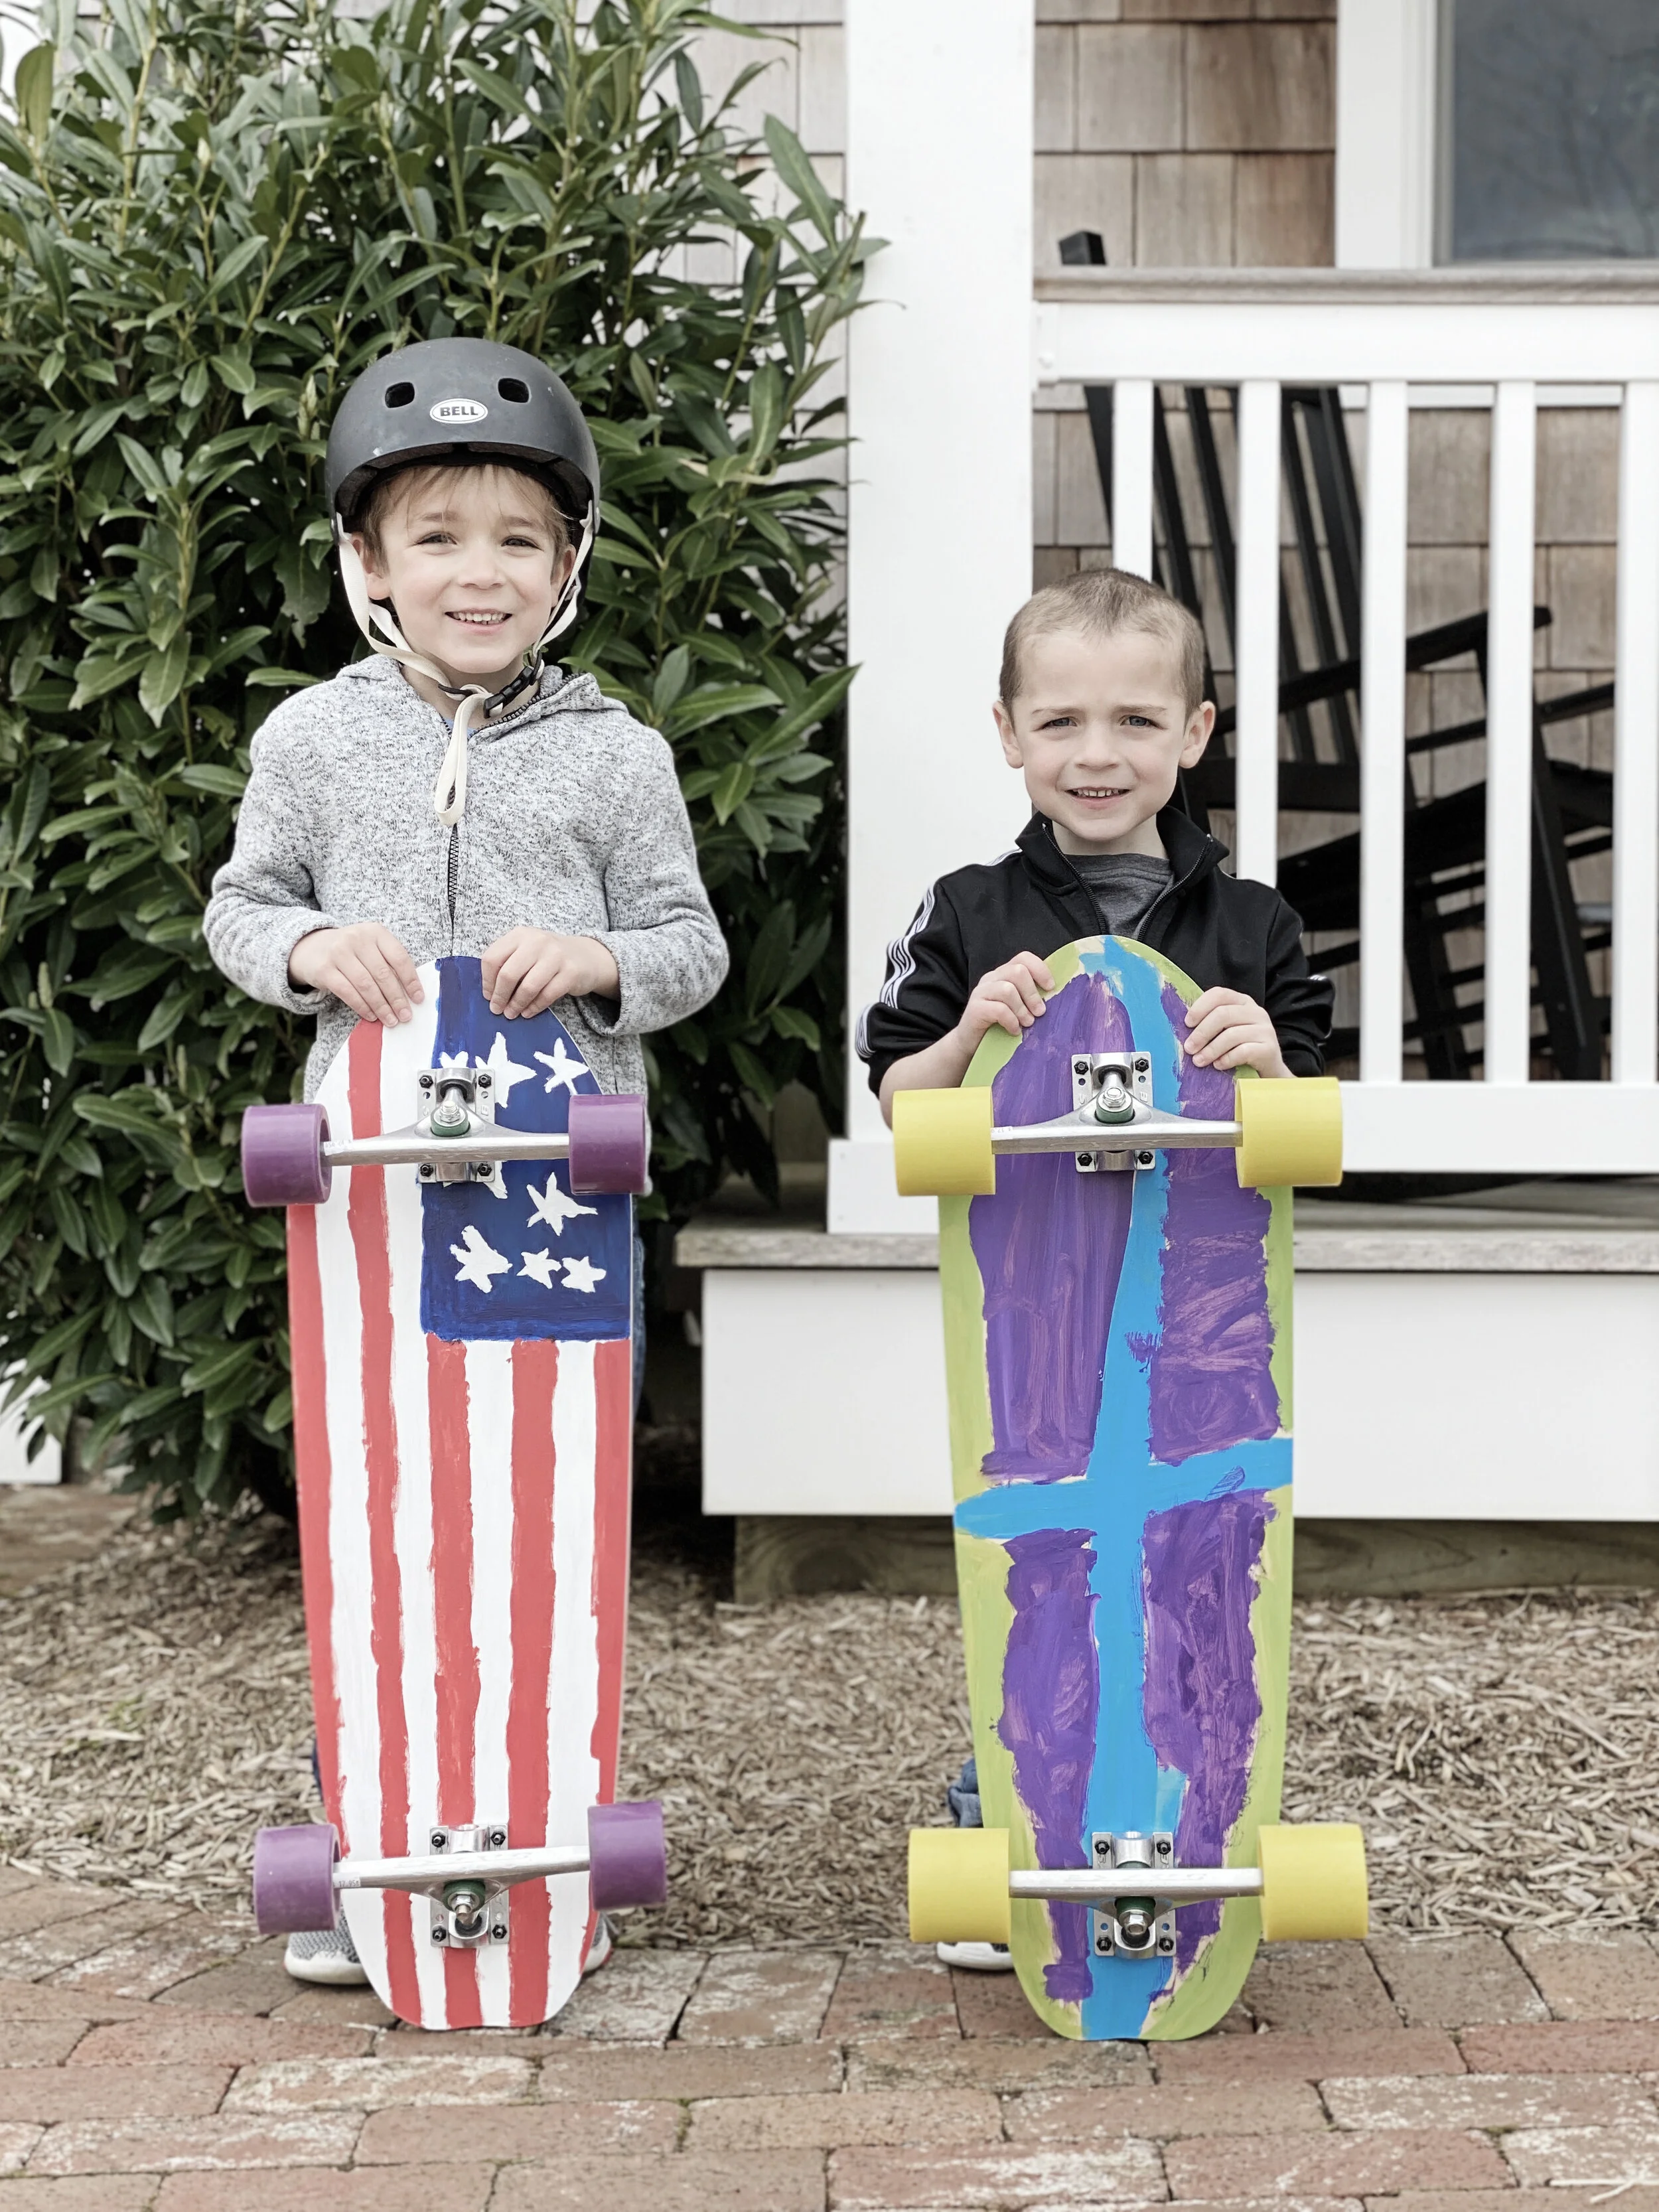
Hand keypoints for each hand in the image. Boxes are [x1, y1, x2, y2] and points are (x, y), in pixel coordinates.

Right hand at [289, 924, 421, 1027]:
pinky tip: (371, 1016)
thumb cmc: (351, 952)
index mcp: (375, 932)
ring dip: (381, 1007)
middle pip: (383, 974)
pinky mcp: (324, 970)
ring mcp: (339, 953)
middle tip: (405, 1016)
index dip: (411, 980)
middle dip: (397, 999)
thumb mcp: (371, 947)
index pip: (399, 957)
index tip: (418, 999)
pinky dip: (362, 1007)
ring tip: (391, 1020)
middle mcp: (357, 939)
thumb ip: (389, 963)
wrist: (311, 947)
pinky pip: (348, 992)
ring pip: (366, 985)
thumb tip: (410, 994)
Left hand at [480, 928, 620, 1018]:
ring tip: (512, 1013)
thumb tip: (489, 992)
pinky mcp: (571, 972)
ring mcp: (556, 956)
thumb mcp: (525, 950)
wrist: (585, 956)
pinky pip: (547, 995)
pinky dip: (534, 1007)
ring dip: (517, 1004)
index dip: (487, 981)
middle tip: (497, 1009)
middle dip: (500, 996)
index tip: (488, 996)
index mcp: (520, 934)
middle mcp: (537, 941)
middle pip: (508, 973)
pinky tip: (528, 1012)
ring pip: (528, 986)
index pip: (492, 958)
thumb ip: (507, 962)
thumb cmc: (547, 957)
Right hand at [956, 952, 1054, 1047]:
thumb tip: (1055, 996)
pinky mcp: (974, 1008)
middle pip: (1017, 971)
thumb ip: (1030, 998)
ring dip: (1022, 1009)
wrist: (971, 1043)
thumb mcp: (1018, 1007)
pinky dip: (1011, 1021)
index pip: (1023, 958)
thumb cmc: (999, 1025)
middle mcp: (991, 978)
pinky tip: (1014, 1030)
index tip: (1050, 988)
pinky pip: (999, 1009)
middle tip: (1040, 1012)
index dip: (1040, 970)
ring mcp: (981, 992)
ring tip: (1028, 1023)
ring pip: (1007, 989)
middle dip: (1032, 993)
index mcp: (1004, 974)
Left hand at [1182, 987, 1288, 1076]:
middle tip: (1189, 1048)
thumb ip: (1211, 1024)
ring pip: (1231, 1035)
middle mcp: (1256, 1012)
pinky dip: (1226, 1059)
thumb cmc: (1241, 1049)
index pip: (1219, 994)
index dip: (1200, 1007)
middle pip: (1223, 1014)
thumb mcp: (1227, 1031)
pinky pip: (1243, 1051)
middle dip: (1201, 1032)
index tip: (1187, 1023)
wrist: (1269, 1071)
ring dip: (1210, 1050)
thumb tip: (1183, 1028)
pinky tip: (1218, 1066)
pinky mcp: (1269, 1048)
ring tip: (1199, 1061)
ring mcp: (1265, 1029)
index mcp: (1242, 1002)